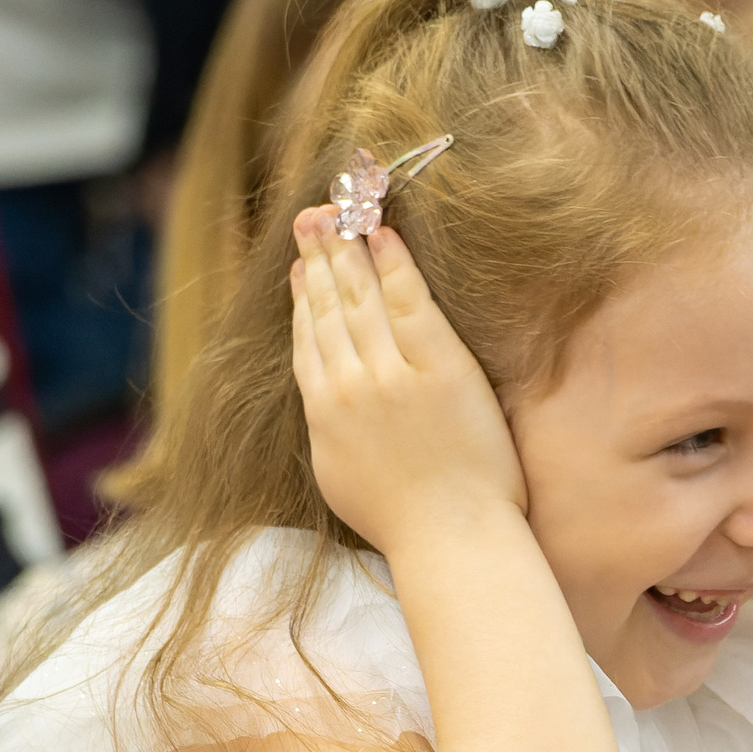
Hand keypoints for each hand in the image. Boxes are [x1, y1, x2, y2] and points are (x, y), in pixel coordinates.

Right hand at [288, 207, 525, 560]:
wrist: (450, 539)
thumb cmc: (406, 523)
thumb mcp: (342, 478)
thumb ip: (329, 433)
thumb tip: (326, 406)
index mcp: (323, 415)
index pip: (307, 340)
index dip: (304, 298)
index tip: (302, 268)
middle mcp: (348, 386)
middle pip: (329, 308)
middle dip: (319, 258)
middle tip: (312, 218)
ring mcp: (390, 375)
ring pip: (360, 298)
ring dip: (347, 249)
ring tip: (340, 213)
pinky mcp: (438, 367)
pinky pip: (409, 301)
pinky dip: (393, 264)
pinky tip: (383, 233)